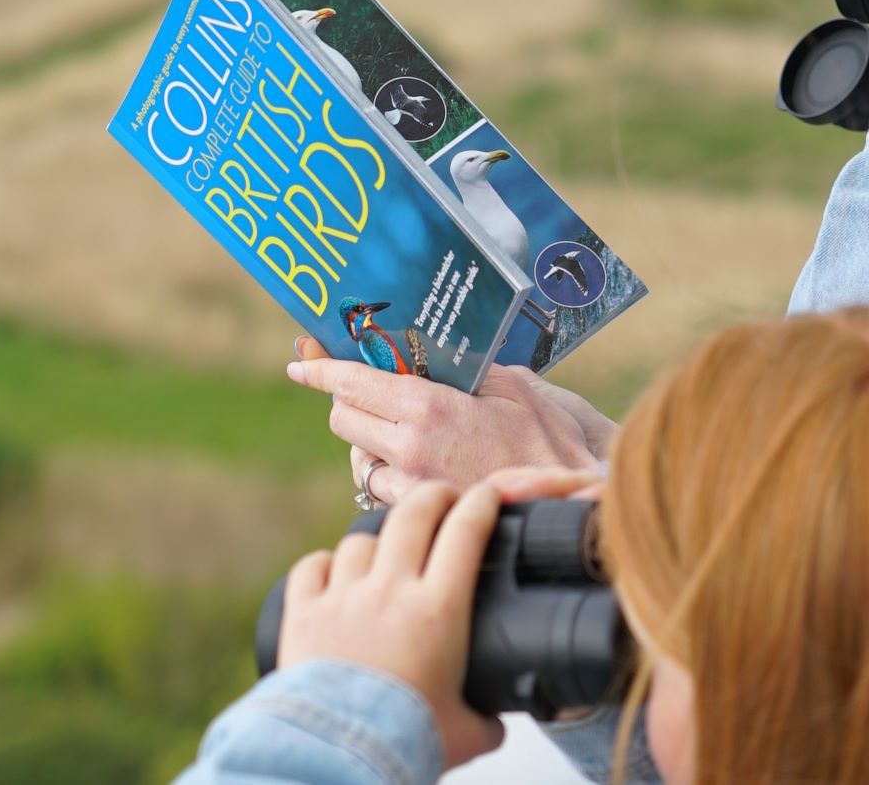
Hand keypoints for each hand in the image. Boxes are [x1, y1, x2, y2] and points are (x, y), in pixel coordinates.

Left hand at [279, 481, 505, 768]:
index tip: (491, 494)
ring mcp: (344, 598)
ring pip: (361, 540)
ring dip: (378, 540)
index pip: (468, 530)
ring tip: (386, 553)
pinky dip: (323, 566)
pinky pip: (311, 567)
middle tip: (445, 499)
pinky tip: (333, 574)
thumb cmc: (405, 743)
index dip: (483, 501)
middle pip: (415, 513)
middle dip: (435, 496)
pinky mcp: (303, 614)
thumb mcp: (465, 734)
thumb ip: (487, 719)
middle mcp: (391, 590)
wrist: (335, 758)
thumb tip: (499, 722)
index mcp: (440, 609)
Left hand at [289, 339, 612, 502]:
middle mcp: (409, 446)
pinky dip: (387, 475)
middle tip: (374, 394)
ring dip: (370, 442)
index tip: (301, 362)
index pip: (352, 381)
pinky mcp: (416, 512)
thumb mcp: (512, 386)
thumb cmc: (546, 439)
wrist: (567, 498)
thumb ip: (466, 369)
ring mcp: (409, 484)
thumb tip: (437, 354)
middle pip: (342, 418)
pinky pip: (379, 489)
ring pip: (357, 457)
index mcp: (428, 406)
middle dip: (351, 402)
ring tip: (405, 435)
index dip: (321, 368)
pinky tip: (415, 469)